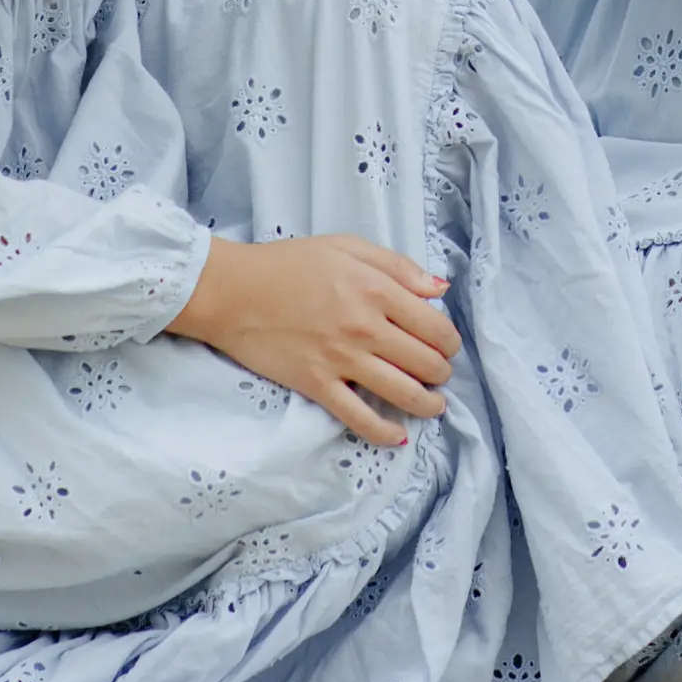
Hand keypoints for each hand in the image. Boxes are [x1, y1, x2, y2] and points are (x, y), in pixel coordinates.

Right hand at [167, 233, 454, 446]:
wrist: (233, 291)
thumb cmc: (288, 263)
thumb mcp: (346, 246)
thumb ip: (397, 266)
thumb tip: (440, 290)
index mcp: (377, 289)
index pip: (434, 326)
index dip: (449, 341)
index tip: (446, 346)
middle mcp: (366, 326)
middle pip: (425, 362)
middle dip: (441, 373)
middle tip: (438, 374)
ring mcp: (341, 359)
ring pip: (402, 393)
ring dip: (427, 404)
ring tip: (432, 405)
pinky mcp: (317, 385)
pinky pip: (359, 417)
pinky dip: (384, 432)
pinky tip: (398, 435)